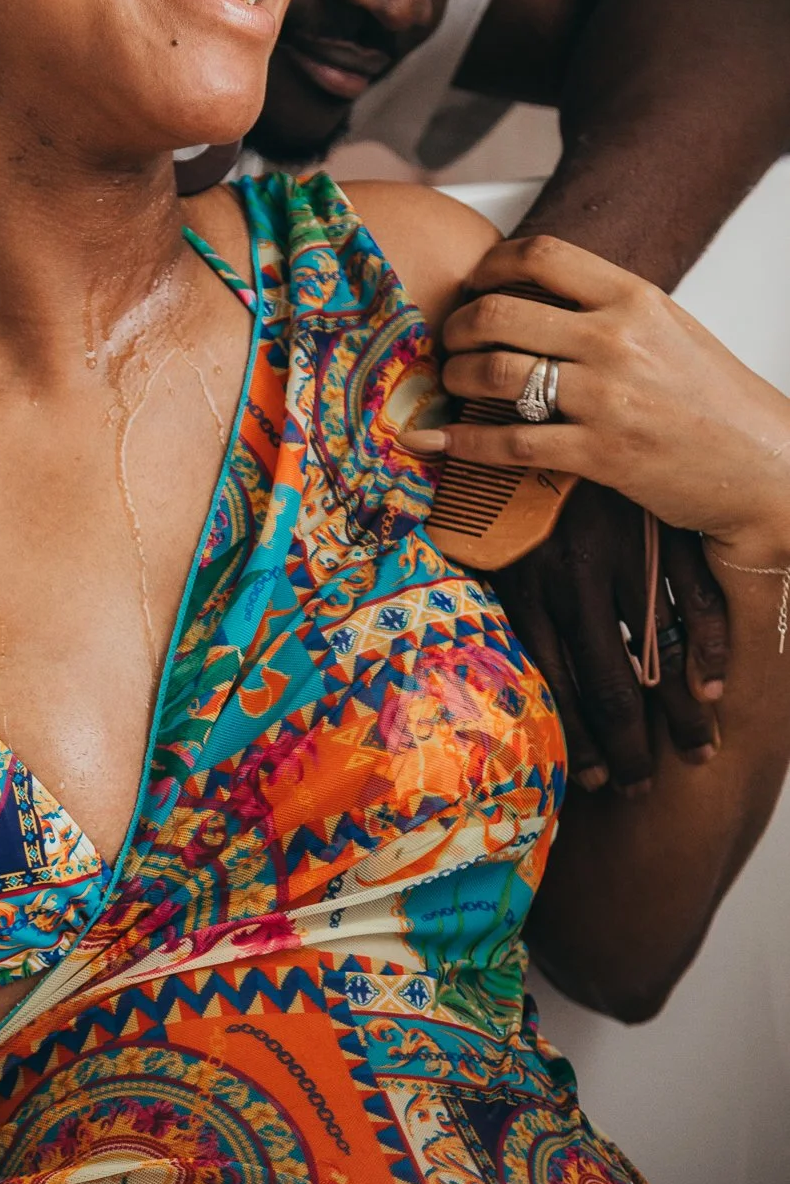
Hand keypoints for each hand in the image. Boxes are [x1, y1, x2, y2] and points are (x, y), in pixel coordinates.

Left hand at [406, 234, 789, 545]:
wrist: (765, 467)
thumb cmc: (717, 400)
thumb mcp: (670, 328)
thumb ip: (608, 308)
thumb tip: (537, 298)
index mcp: (635, 298)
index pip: (543, 255)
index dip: (491, 263)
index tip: (473, 281)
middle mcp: (617, 340)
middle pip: (500, 312)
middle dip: (458, 325)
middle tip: (450, 339)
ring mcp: (607, 398)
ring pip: (496, 373)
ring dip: (457, 377)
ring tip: (452, 382)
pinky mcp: (600, 454)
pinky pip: (511, 442)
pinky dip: (463, 441)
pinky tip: (438, 439)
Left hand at [488, 485, 725, 792]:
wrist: (531, 399)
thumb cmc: (496, 478)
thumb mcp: (474, 540)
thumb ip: (487, 598)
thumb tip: (469, 663)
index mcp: (526, 586)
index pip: (554, 685)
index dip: (574, 739)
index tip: (591, 780)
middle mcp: (575, 578)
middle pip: (610, 684)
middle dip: (628, 744)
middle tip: (641, 785)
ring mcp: (625, 554)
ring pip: (660, 652)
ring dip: (680, 712)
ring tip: (694, 752)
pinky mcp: (660, 528)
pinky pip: (693, 600)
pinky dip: (710, 647)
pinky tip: (714, 686)